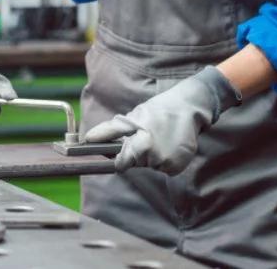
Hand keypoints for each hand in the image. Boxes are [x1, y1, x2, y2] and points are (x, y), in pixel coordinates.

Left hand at [84, 65, 240, 174]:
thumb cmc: (156, 111)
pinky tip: (169, 145)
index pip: (121, 164)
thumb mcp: (132, 118)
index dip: (120, 157)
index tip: (125, 148)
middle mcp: (155, 157)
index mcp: (141, 145)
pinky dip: (165, 160)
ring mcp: (169, 163)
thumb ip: (110, 131)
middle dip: (138, 154)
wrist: (188, 107)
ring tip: (160, 138)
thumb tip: (88, 139)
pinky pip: (165, 169)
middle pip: (136, 165)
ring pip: (151, 167)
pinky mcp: (179, 167)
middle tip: (148, 136)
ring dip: (152, 157)